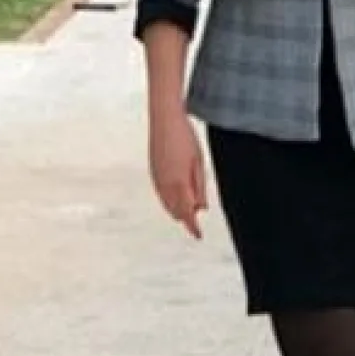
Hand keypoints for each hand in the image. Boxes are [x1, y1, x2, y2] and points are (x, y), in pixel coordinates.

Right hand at [149, 105, 207, 239]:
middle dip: (187, 216)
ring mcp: (156, 178)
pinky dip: (170, 200)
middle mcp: (164, 184)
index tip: (198, 236)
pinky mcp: (153, 172)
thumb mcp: (198, 163)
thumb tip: (201, 208)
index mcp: (178, 182)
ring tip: (190, 209)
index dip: (192, 226)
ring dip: (178, 209)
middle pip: (176, 211)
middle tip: (197, 219)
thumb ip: (200, 187)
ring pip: (167, 204)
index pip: (186, 212)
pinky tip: (177, 197)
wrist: (164, 119)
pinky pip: (161, 194)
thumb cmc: (185, 138)